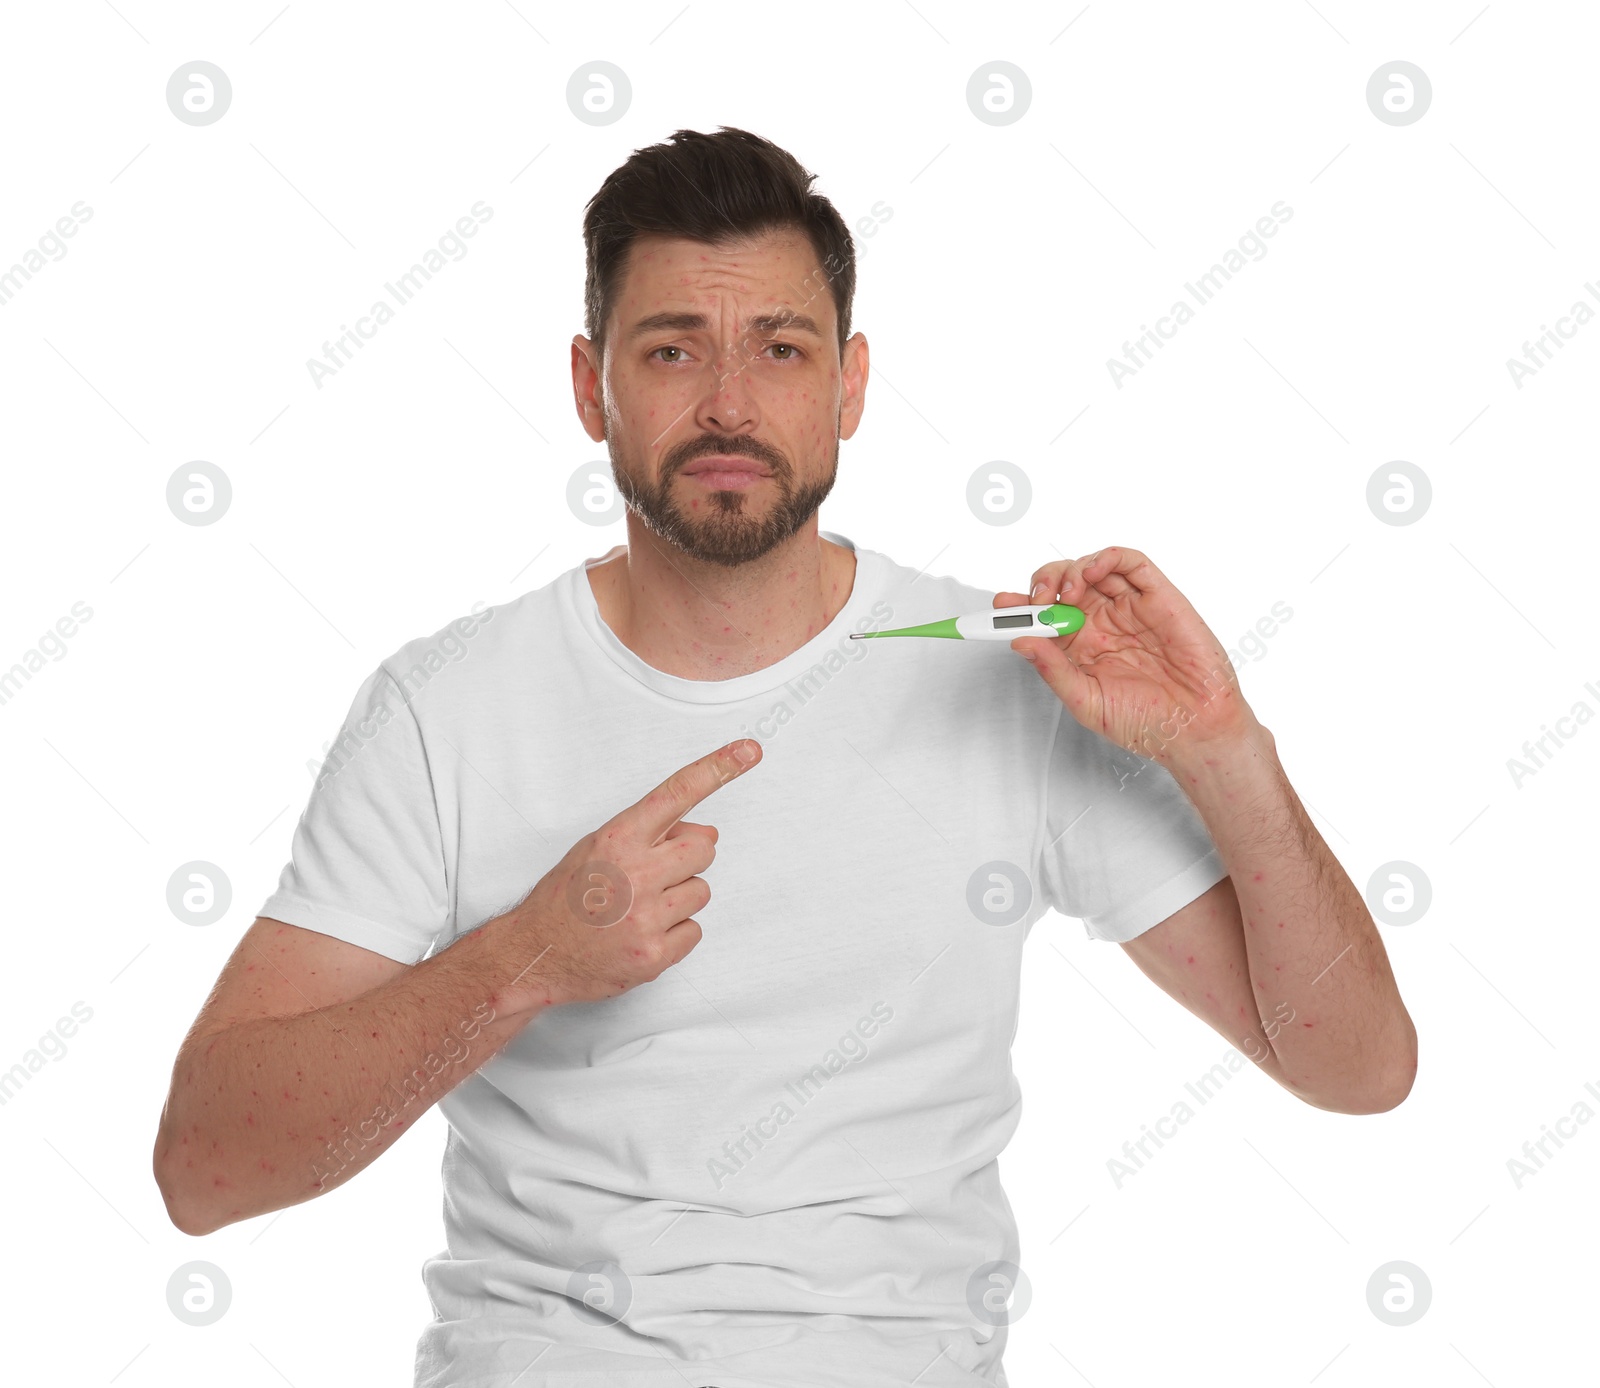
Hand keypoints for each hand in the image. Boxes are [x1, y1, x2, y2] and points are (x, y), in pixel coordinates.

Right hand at [490, 738, 761, 1007]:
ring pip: (701, 892)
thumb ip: (650, 835)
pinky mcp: (653, 954)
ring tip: (638, 909)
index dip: (717, 769)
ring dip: (679, 899)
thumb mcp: (598, 848)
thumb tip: (708, 834)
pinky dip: (674, 934)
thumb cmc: (566, 898)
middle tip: (651, 875)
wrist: (535, 954)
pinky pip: (694, 931)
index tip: (748, 751)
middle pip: (703, 850)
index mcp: (617, 839)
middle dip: (686, 859)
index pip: (676, 794)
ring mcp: (646, 916)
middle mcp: (634, 874)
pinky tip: (641, 933)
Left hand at [995, 546, 1260, 765]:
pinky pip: (1131, 563)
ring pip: (1092, 568)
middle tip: (1034, 602)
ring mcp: (1129, 607)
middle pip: (1062, 585)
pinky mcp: (1158, 596)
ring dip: (1070, 571)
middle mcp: (1103, 623)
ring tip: (1065, 595)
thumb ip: (1053, 670)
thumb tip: (1020, 641)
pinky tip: (1091, 573)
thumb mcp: (1086, 701)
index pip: (1043, 616)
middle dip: (1041, 585)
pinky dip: (1106, 558)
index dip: (1019, 608)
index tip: (1000, 607)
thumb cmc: (1145, 723)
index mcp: (1081, 647)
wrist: (1194, 729)